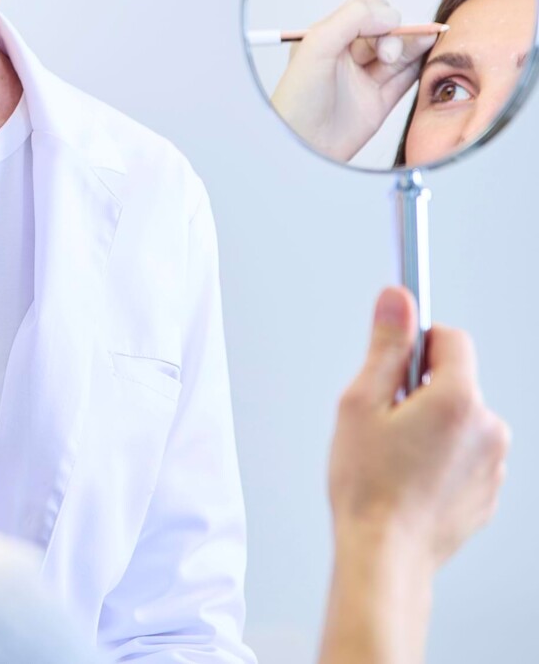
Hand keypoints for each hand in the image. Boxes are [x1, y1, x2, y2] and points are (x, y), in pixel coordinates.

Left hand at [270, 0, 437, 161]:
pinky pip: (406, 78)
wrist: (301, 145)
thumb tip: (390, 15)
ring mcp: (364, 79)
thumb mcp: (316, 46)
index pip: (363, 11)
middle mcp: (347, 57)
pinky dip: (420, 66)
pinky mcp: (379, 102)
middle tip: (388, 54)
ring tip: (426, 41)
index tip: (386, 26)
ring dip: (414, 45)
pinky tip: (429, 58)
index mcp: (328, 38)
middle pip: (385, 32)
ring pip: (399, 53)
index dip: (381, 13)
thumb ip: (351, 20)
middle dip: (396, 35)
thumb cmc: (297, 100)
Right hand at [329, 286, 509, 572]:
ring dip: (432, 423)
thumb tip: (398, 298)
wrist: (385, 556)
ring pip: (461, 418)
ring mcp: (493, 465)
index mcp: (458, 400)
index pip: (451, 338)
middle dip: (420, 388)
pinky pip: (466, 454)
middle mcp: (488, 429)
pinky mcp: (488, 493)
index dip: (417, 341)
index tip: (395, 354)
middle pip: (455, 379)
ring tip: (395, 453)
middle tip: (383, 418)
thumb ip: (386, 346)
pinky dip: (442, 456)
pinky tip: (410, 476)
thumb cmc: (368, 486)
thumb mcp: (362, 402)